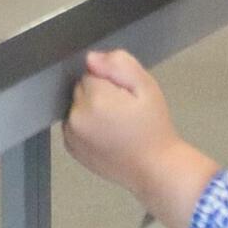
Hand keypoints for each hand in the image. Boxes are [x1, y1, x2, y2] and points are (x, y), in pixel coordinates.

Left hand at [63, 50, 219, 227]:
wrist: (156, 169)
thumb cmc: (155, 129)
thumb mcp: (147, 87)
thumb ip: (119, 64)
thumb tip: (91, 58)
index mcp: (95, 99)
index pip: (91, 71)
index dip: (111, 81)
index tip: (126, 96)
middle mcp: (77, 117)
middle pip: (81, 88)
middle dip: (100, 94)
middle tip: (123, 110)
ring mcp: (71, 134)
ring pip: (77, 105)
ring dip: (91, 109)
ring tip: (116, 124)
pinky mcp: (71, 148)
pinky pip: (74, 123)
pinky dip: (86, 125)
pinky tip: (107, 134)